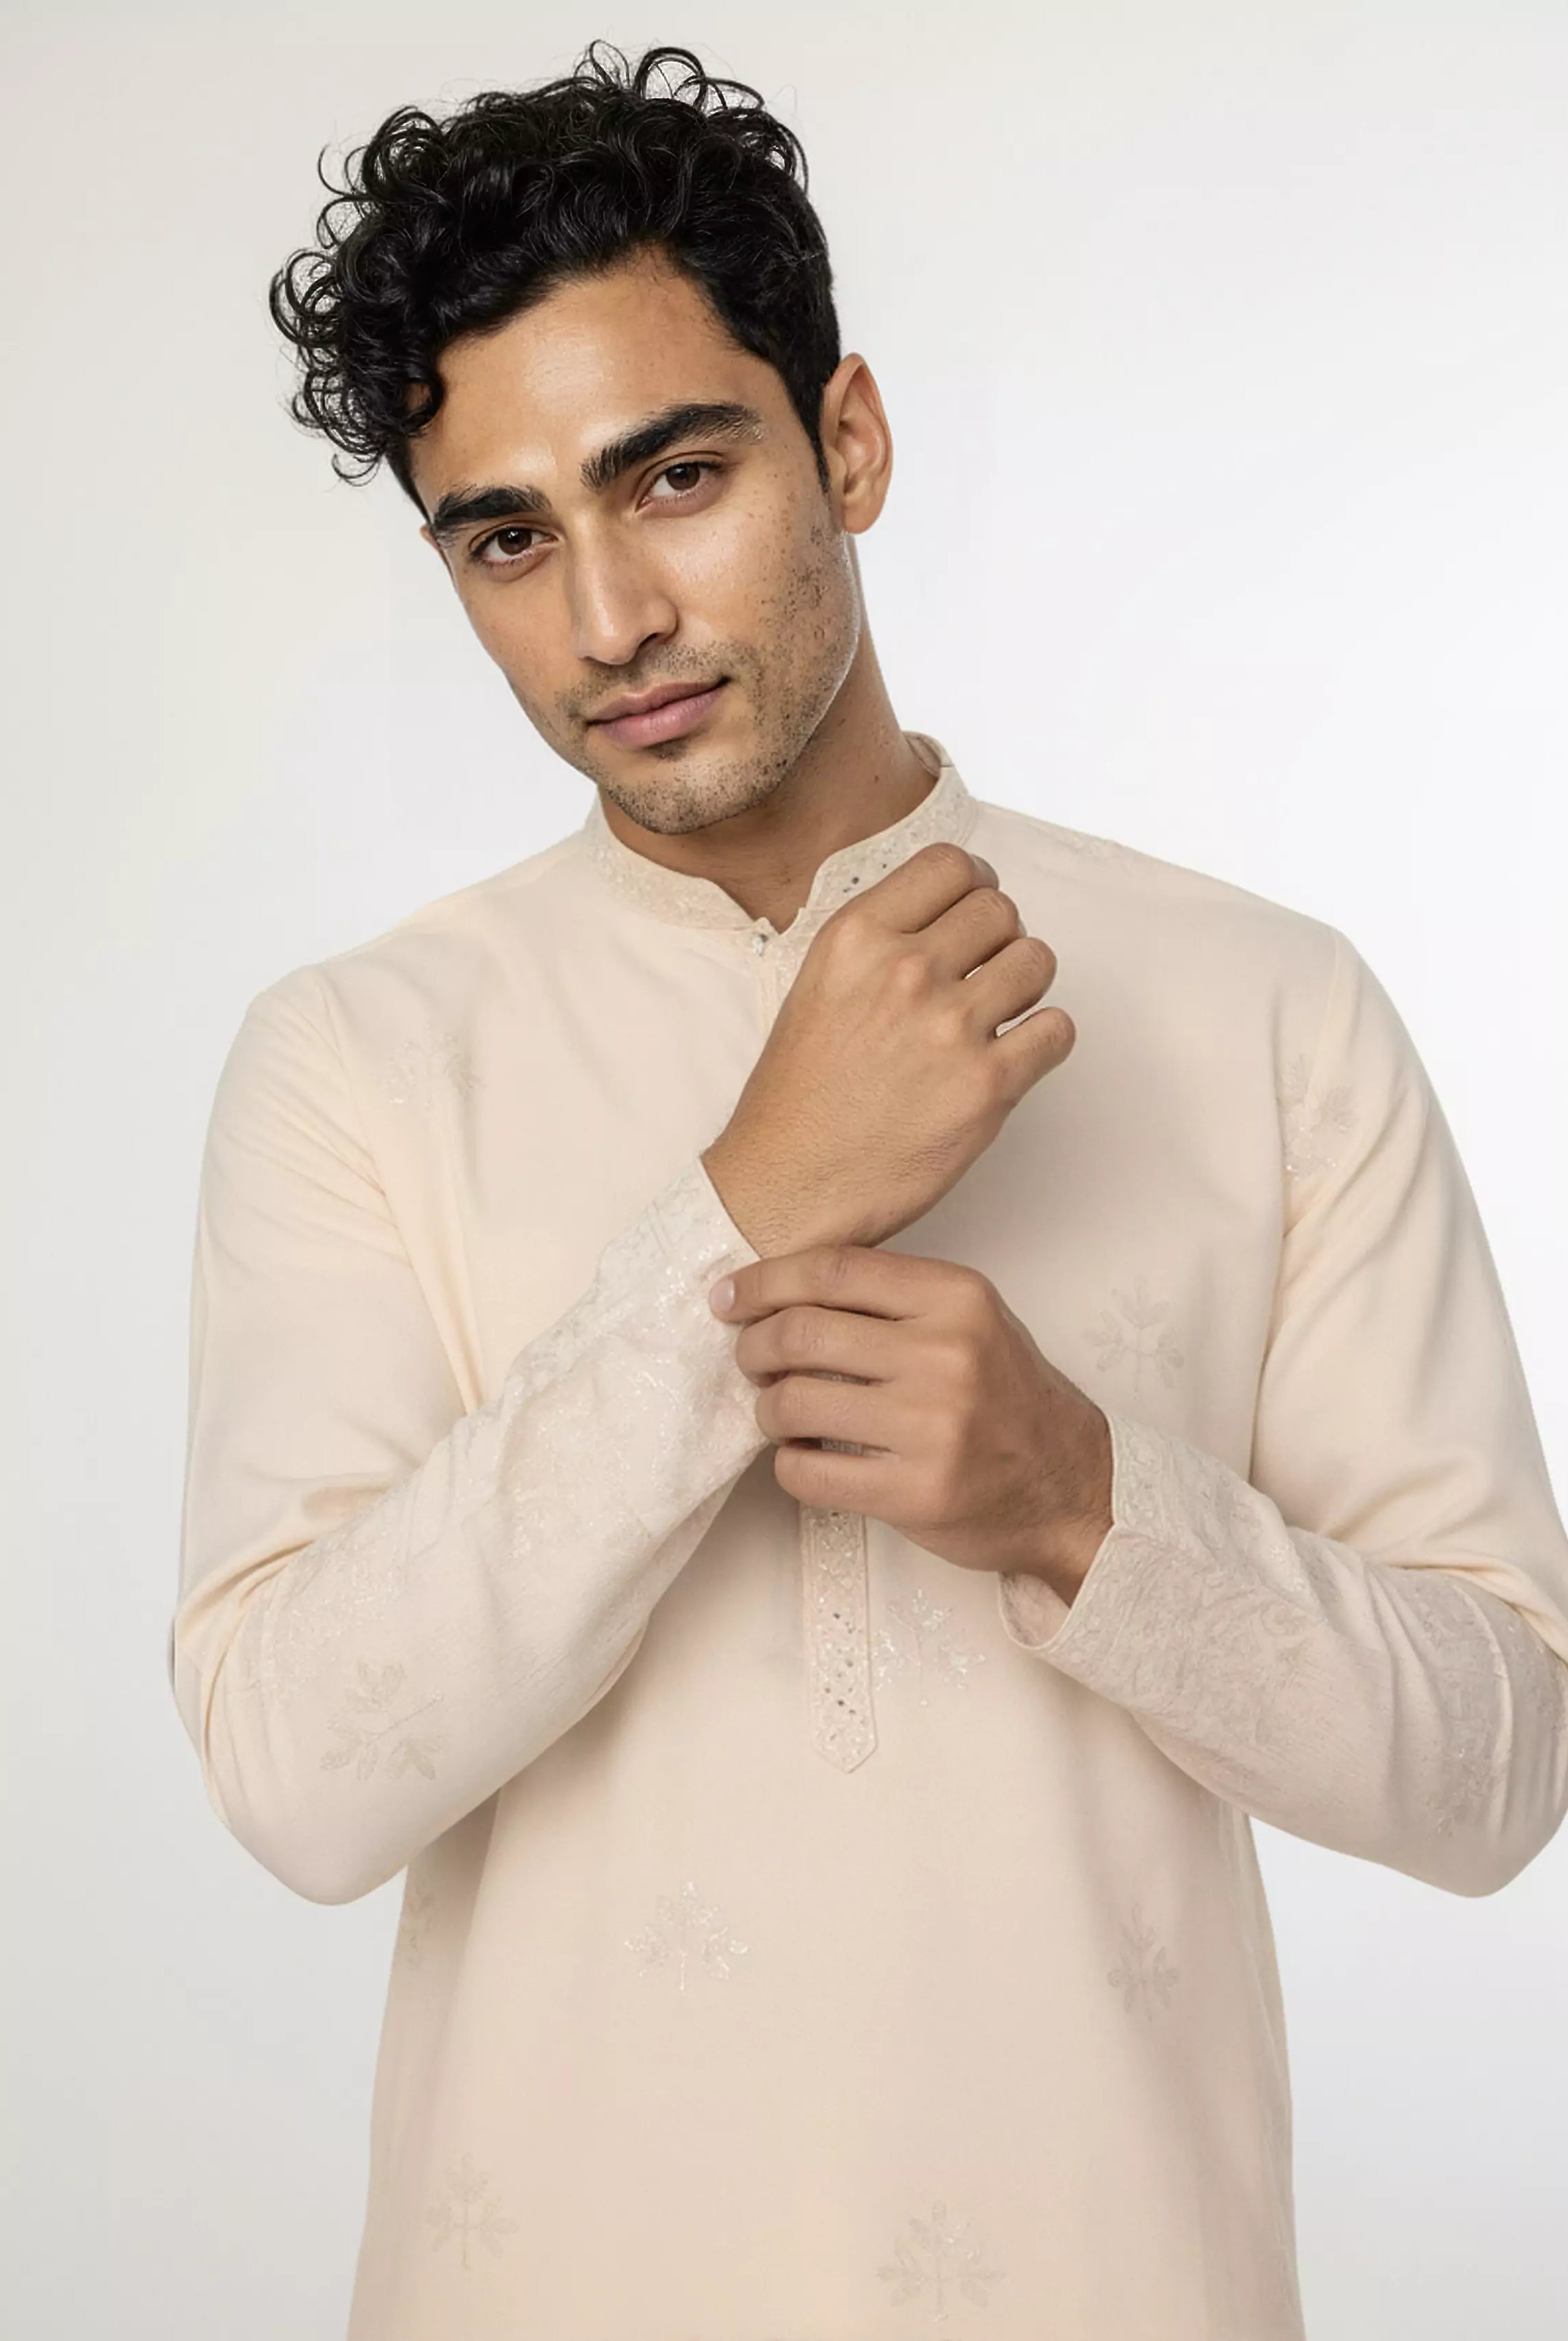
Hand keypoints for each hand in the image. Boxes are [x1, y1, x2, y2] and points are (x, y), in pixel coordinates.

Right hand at [701, 841, 1072, 1255]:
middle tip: (982, 979)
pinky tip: (1011, 1060)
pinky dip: (1044, 1042)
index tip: (974, 916)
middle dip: (1001, 941)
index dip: (977, 887)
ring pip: (1038, 961)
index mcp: (857, 936)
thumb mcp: (818, 986)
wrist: (786, 1187)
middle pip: (1001, 909)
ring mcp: (949, 1028)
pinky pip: (1057, 1031)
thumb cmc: (799, 1097)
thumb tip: (947, 916)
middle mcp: (903, 970)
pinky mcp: (986, 1086)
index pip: (952, 865)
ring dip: (1026, 987)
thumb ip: (879, 942)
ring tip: (995, 1019)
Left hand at [709, 1245, 1113, 1599]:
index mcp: (957, 1298)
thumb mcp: (971, 1322)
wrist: (1069, 1488)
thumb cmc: (1008, 1400)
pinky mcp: (915, 1492)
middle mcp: (946, 1355)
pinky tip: (806, 1458)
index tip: (729, 1298)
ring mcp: (932, 1428)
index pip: (833, 1270)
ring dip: (768, 1411)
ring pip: (792, 1403)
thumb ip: (892, 1299)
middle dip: (753, 1348)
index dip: (764, 1281)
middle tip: (749, 1362)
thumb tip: (781, 1292)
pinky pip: (807, 1472)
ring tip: (781, 1415)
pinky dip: (789, 1464)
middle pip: (800, 1332)